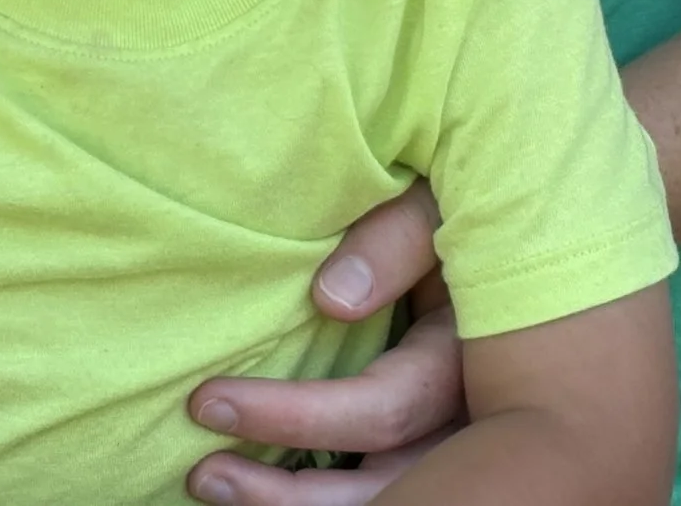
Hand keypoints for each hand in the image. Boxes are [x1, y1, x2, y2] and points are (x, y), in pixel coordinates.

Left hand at [180, 185, 465, 504]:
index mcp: (462, 355)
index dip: (294, 416)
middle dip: (288, 490)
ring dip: (295, 505)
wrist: (479, 225)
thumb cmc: (443, 207)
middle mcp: (465, 413)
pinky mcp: (427, 441)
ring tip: (213, 485)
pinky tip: (260, 484)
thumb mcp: (429, 204)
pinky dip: (319, 493)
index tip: (208, 401)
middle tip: (202, 472)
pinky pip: (377, 484)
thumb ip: (395, 239)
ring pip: (384, 497)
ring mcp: (451, 438)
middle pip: (387, 482)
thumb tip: (331, 300)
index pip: (384, 410)